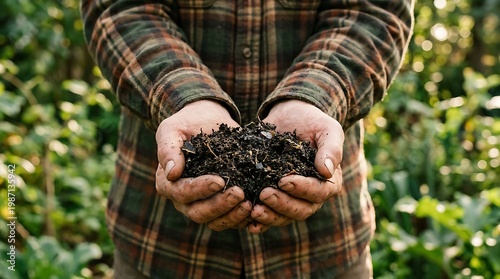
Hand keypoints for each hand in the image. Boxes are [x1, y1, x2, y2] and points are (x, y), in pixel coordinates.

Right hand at [155, 100, 251, 229]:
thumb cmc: (187, 124)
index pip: (182, 193)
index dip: (200, 189)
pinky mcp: (222, 205)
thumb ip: (168, 148)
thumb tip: (172, 173)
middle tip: (239, 193)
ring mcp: (203, 204)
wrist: (207, 121)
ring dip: (232, 215)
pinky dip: (243, 217)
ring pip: (215, 221)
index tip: (219, 181)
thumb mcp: (172, 129)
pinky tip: (256, 208)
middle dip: (219, 205)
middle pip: (198, 213)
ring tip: (250, 204)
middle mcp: (183, 200)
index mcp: (168, 183)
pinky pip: (230, 219)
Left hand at [248, 99, 343, 232]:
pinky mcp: (274, 198)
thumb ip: (331, 148)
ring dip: (269, 215)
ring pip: (284, 217)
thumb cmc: (312, 121)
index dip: (302, 189)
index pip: (318, 192)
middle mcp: (311, 195)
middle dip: (282, 204)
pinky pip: (269, 216)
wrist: (289, 116)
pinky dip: (259, 222)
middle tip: (264, 194)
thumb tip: (326, 171)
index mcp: (329, 181)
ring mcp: (291, 199)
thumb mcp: (326, 129)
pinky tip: (248, 222)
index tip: (284, 180)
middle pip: (301, 210)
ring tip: (253, 210)